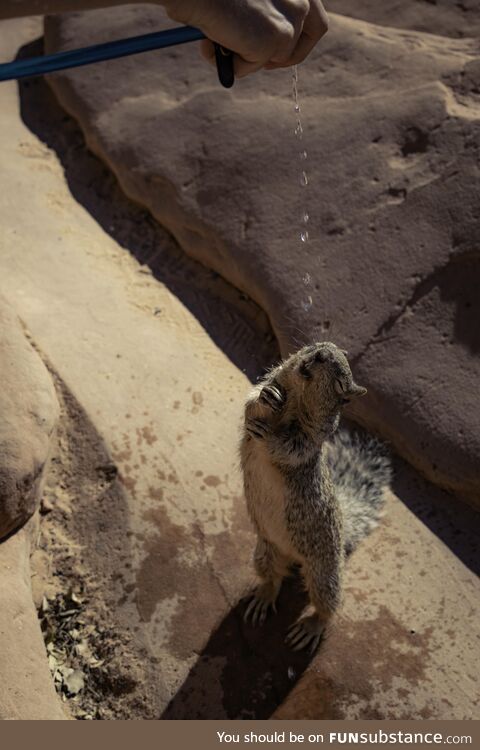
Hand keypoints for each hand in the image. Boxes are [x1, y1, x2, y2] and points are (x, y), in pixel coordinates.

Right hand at [163, 0, 328, 77]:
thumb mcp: (249, 0)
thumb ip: (262, 11)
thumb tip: (254, 40)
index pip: (314, 19)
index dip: (299, 37)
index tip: (279, 47)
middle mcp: (301, 1)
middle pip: (305, 43)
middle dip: (282, 58)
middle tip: (259, 60)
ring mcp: (290, 22)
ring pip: (272, 58)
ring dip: (244, 57)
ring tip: (215, 39)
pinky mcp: (275, 40)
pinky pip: (250, 66)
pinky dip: (229, 62)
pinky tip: (211, 42)